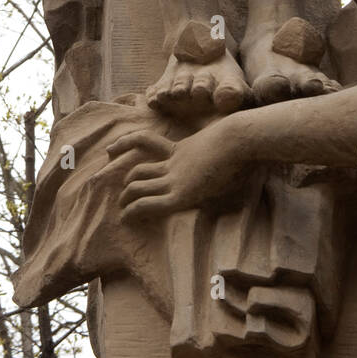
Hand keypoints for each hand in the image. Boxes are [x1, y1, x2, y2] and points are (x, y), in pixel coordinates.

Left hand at [113, 117, 252, 222]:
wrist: (239, 139)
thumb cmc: (241, 141)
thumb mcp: (228, 141)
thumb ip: (223, 146)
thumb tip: (237, 149)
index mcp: (182, 148)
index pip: (147, 142)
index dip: (128, 143)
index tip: (115, 149)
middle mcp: (174, 163)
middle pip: (139, 168)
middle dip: (126, 179)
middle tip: (120, 187)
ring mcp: (175, 178)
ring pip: (138, 185)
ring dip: (127, 196)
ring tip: (122, 207)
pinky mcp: (181, 194)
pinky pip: (149, 203)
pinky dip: (134, 210)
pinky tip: (126, 218)